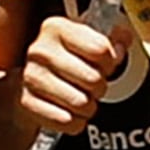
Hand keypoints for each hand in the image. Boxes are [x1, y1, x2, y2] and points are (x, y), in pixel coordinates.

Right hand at [16, 15, 121, 136]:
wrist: (30, 80)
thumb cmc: (64, 59)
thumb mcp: (86, 39)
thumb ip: (111, 39)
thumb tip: (122, 47)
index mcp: (56, 28)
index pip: (100, 49)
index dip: (111, 62)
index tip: (105, 65)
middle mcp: (41, 51)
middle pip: (93, 79)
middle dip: (100, 86)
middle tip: (93, 85)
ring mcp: (32, 78)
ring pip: (81, 103)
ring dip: (88, 106)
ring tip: (82, 99)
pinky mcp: (27, 103)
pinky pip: (66, 121)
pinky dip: (75, 121)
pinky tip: (71, 112)